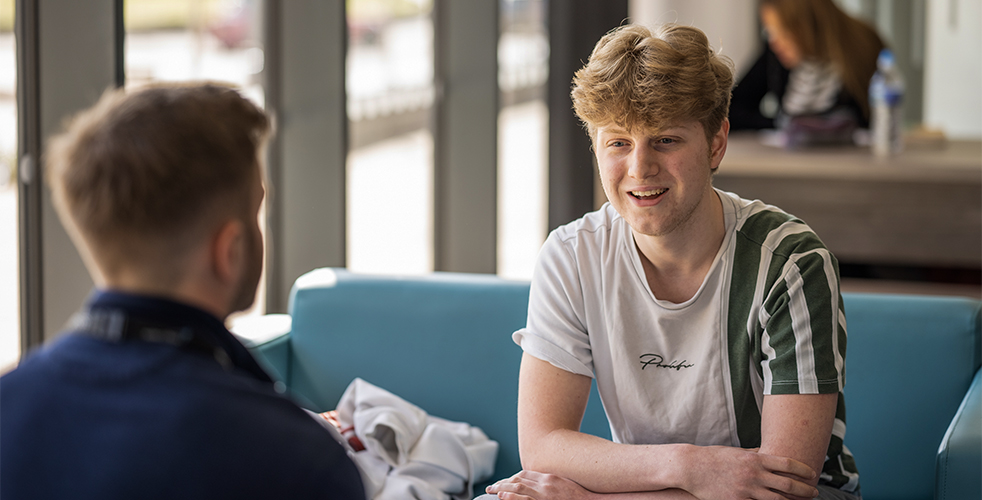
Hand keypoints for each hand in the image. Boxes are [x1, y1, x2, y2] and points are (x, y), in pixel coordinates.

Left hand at [486, 470, 596, 499]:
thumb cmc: (581, 496)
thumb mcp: (566, 485)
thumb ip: (553, 483)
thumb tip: (545, 486)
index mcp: (550, 477)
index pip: (526, 474)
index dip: (512, 477)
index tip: (504, 482)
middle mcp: (546, 483)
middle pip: (519, 479)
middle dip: (503, 482)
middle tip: (492, 487)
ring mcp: (545, 494)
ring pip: (519, 487)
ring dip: (502, 488)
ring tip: (491, 491)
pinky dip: (512, 497)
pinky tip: (502, 496)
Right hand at [679, 446, 818, 499]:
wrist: (691, 467)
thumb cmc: (712, 457)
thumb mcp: (735, 452)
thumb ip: (752, 455)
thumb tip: (766, 453)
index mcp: (754, 459)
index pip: (787, 464)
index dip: (803, 469)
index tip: (812, 473)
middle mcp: (754, 474)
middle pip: (788, 484)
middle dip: (805, 490)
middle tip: (814, 492)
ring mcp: (746, 489)